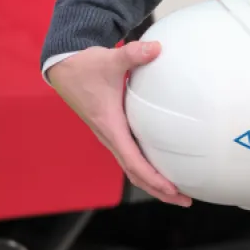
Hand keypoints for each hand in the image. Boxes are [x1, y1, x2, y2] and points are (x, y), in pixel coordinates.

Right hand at [47, 44, 192, 206]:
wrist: (64, 67)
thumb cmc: (85, 66)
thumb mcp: (109, 59)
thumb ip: (134, 54)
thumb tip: (157, 48)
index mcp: (110, 126)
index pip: (133, 161)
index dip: (153, 178)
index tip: (173, 189)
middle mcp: (109, 136)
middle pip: (135, 174)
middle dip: (159, 190)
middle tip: (185, 201)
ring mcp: (110, 136)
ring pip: (132, 168)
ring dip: (154, 183)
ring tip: (178, 191)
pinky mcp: (112, 131)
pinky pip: (131, 156)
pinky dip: (147, 168)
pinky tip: (163, 165)